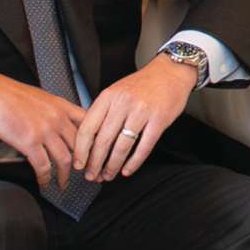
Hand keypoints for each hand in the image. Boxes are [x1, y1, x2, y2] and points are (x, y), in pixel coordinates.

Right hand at [0, 63, 83, 187]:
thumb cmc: (12, 95)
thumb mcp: (42, 98)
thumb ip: (56, 111)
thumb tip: (63, 126)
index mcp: (62, 107)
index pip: (89, 127)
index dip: (94, 144)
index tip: (94, 156)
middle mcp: (58, 119)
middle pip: (79, 147)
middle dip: (82, 165)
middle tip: (81, 175)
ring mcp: (45, 131)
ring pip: (64, 160)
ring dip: (64, 176)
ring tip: (63, 184)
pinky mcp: (30, 142)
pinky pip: (43, 166)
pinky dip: (45, 178)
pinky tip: (44, 182)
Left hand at [73, 52, 200, 179]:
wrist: (170, 73)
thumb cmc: (142, 85)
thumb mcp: (116, 91)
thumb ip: (103, 112)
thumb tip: (88, 140)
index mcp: (108, 96)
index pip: (88, 128)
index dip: (81, 150)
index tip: (79, 164)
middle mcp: (123, 103)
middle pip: (103, 140)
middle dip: (95, 163)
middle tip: (92, 176)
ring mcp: (142, 112)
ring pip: (122, 146)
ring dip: (113, 166)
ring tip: (108, 176)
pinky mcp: (159, 120)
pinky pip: (144, 147)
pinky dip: (134, 163)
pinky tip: (127, 171)